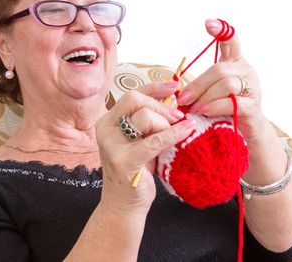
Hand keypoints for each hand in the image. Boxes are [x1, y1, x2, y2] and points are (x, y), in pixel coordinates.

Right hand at [95, 81, 194, 214]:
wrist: (124, 204)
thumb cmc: (137, 169)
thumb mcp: (141, 139)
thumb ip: (151, 120)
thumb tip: (175, 99)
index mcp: (108, 121)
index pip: (132, 94)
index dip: (155, 87)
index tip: (175, 86)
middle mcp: (105, 129)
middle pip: (135, 100)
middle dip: (161, 106)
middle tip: (178, 116)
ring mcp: (111, 145)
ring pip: (143, 117)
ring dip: (165, 124)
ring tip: (174, 134)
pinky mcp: (124, 161)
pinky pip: (154, 141)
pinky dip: (173, 134)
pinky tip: (187, 131)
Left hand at [176, 19, 265, 145]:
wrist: (246, 130)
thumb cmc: (225, 108)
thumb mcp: (212, 91)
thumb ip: (201, 83)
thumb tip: (178, 88)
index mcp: (235, 62)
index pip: (231, 40)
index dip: (221, 30)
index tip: (208, 23)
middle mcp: (246, 71)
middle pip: (219, 69)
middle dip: (198, 85)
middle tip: (183, 98)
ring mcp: (252, 88)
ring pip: (226, 84)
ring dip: (205, 97)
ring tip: (194, 108)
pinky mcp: (252, 106)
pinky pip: (231, 102)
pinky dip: (214, 106)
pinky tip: (204, 111)